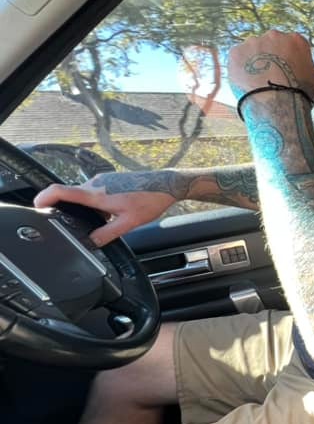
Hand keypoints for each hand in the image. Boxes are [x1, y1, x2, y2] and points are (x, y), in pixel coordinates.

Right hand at [34, 173, 175, 245]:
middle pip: (70, 194)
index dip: (44, 198)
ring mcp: (102, 180)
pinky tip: (109, 213)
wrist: (167, 184)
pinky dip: (94, 203)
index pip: (61, 191)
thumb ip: (107, 234)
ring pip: (83, 194)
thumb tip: (91, 243)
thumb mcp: (129, 222)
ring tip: (98, 219)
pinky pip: (94, 192)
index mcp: (97, 194)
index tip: (35, 206)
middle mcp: (96, 183)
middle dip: (66, 208)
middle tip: (67, 223)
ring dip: (84, 207)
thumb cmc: (150, 199)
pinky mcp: (109, 180)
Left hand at [228, 30, 313, 98]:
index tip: (287, 73)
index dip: (289, 61)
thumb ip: (310, 72)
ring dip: (254, 64)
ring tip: (257, 84)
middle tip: (271, 78)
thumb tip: (307, 75)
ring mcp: (253, 42)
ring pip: (252, 52)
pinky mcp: (236, 52)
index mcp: (296, 40)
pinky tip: (246, 84)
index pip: (292, 46)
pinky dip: (240, 70)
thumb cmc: (302, 95)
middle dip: (270, 59)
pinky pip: (237, 60)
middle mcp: (274, 36)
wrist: (277, 103)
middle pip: (271, 45)